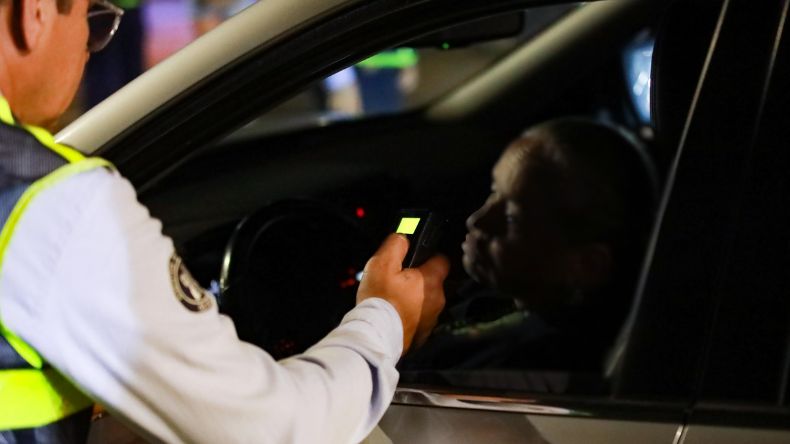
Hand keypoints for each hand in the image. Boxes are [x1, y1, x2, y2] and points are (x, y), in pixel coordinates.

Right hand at [357, 234, 447, 353]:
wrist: (376, 338)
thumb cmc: (379, 300)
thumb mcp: (381, 264)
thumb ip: (396, 245)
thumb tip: (403, 237)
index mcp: (431, 281)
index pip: (442, 260)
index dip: (430, 255)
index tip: (416, 258)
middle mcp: (438, 300)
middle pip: (433, 282)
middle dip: (418, 279)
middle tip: (397, 280)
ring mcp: (431, 320)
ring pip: (427, 302)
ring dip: (415, 299)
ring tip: (393, 300)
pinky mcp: (423, 335)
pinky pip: (419, 319)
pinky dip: (410, 316)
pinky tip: (394, 315)